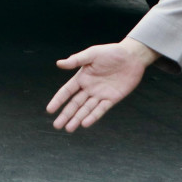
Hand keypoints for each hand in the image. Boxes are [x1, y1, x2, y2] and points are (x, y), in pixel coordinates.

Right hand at [45, 38, 159, 131]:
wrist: (132, 57)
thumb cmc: (111, 52)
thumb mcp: (92, 54)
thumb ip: (76, 60)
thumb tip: (59, 64)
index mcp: (81, 78)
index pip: (66, 92)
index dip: (58, 101)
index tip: (50, 110)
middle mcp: (89, 88)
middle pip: (74, 104)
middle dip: (66, 115)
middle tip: (57, 126)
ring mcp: (100, 95)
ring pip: (86, 110)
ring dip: (77, 119)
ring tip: (69, 129)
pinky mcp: (112, 99)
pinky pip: (101, 110)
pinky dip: (93, 117)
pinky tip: (85, 124)